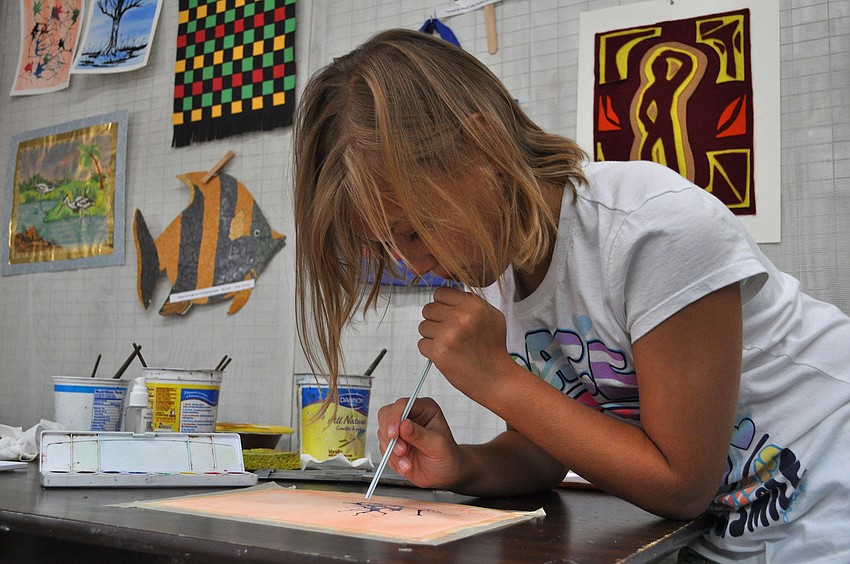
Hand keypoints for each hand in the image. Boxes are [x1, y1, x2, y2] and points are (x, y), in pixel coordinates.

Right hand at [376, 397, 464, 488]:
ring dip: (392, 451)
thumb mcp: (437, 445)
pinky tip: (405, 465)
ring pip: (382, 433)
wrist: (444, 474)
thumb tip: (404, 424)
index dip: (395, 417)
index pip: (403, 404)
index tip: (394, 434)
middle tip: (401, 451)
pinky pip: (383, 448)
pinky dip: (392, 459)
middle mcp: (411, 416)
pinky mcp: (394, 443)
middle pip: (386, 415)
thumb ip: (420, 435)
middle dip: (390, 436)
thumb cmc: (447, 456)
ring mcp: (400, 430)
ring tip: (407, 464)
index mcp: (425, 409)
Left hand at [418, 287, 513, 402]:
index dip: (443, 305)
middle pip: (428, 309)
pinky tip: (447, 355)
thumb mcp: (491, 316)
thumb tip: (446, 294)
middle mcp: (460, 318)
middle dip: (436, 320)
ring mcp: (448, 335)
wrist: (495, 377)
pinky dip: (431, 351)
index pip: (440, 293)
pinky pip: (422, 344)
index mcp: (473, 306)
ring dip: (432, 336)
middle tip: (450, 333)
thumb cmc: (493, 347)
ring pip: (423, 327)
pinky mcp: (438, 352)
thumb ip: (469, 302)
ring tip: (450, 345)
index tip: (449, 315)